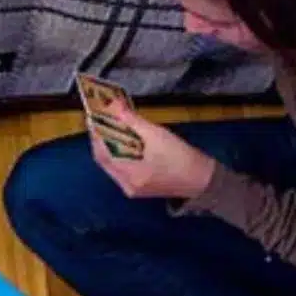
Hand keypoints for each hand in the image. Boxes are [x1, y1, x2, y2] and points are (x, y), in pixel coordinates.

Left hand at [90, 102, 217, 199]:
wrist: (200, 178)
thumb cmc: (181, 156)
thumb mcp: (156, 133)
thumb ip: (132, 120)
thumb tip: (113, 106)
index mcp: (131, 172)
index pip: (102, 151)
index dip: (96, 132)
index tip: (94, 116)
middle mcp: (127, 184)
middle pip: (103, 158)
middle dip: (100, 138)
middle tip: (100, 120)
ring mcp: (130, 188)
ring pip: (110, 164)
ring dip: (108, 146)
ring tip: (110, 129)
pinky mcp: (135, 189)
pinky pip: (118, 170)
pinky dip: (116, 155)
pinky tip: (121, 144)